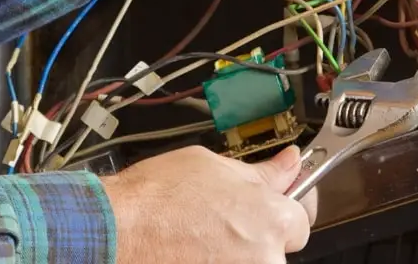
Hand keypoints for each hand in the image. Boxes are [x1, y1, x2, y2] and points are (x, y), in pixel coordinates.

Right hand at [102, 145, 315, 262]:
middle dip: (258, 235)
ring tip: (200, 237)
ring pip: (252, 261)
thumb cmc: (158, 197)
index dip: (281, 208)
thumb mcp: (214, 166)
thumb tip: (289, 164)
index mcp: (271, 218)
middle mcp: (265, 256)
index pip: (300, 220)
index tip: (268, 205)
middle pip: (278, 248)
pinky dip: (216, 260)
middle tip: (222, 222)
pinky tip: (193, 249)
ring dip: (235, 252)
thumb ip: (260, 173)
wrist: (117, 229)